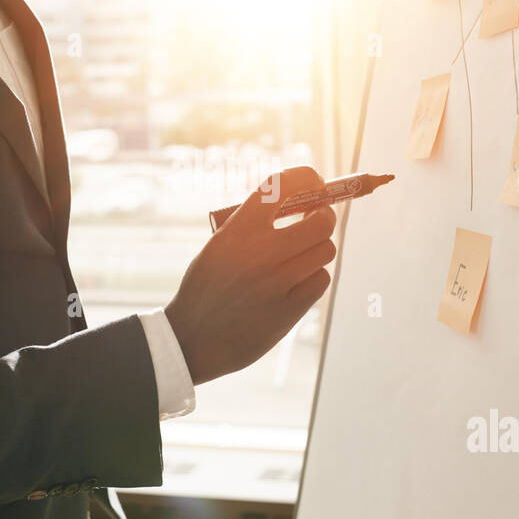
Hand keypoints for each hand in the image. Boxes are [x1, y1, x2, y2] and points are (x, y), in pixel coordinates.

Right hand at [164, 165, 337, 384]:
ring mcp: (277, 282)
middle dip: (323, 217)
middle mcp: (260, 252)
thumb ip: (251, 223)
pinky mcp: (289, 310)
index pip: (284, 186)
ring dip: (317, 249)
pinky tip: (296, 282)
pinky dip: (313, 278)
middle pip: (321, 220)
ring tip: (300, 255)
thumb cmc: (206, 288)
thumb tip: (296, 202)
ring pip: (325, 250)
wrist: (192, 339)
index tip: (315, 183)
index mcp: (238, 230)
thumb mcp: (218, 245)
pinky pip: (320, 280)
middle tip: (315, 220)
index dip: (307, 178)